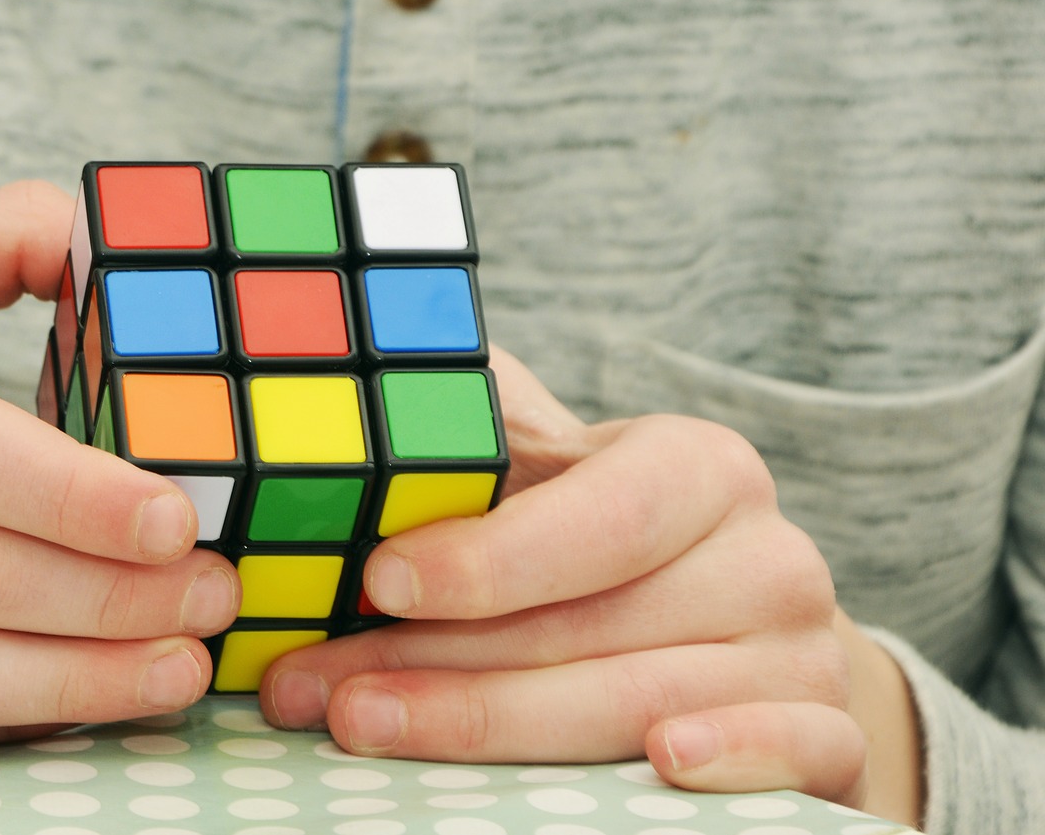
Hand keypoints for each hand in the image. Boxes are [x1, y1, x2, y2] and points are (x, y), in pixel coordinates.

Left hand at [258, 348, 922, 825]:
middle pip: (593, 625)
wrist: (730, 637)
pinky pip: (796, 757)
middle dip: (435, 663)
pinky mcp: (834, 740)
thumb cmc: (592, 549)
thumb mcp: (540, 474)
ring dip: (495, 729)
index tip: (378, 582)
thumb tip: (364, 383)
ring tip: (367, 731)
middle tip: (317, 691)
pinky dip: (734, 761)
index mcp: (698, 470)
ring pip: (650, 702)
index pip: (600, 515)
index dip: (489, 556)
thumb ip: (470, 434)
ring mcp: (806, 654)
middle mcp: (769, 556)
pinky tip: (662, 767)